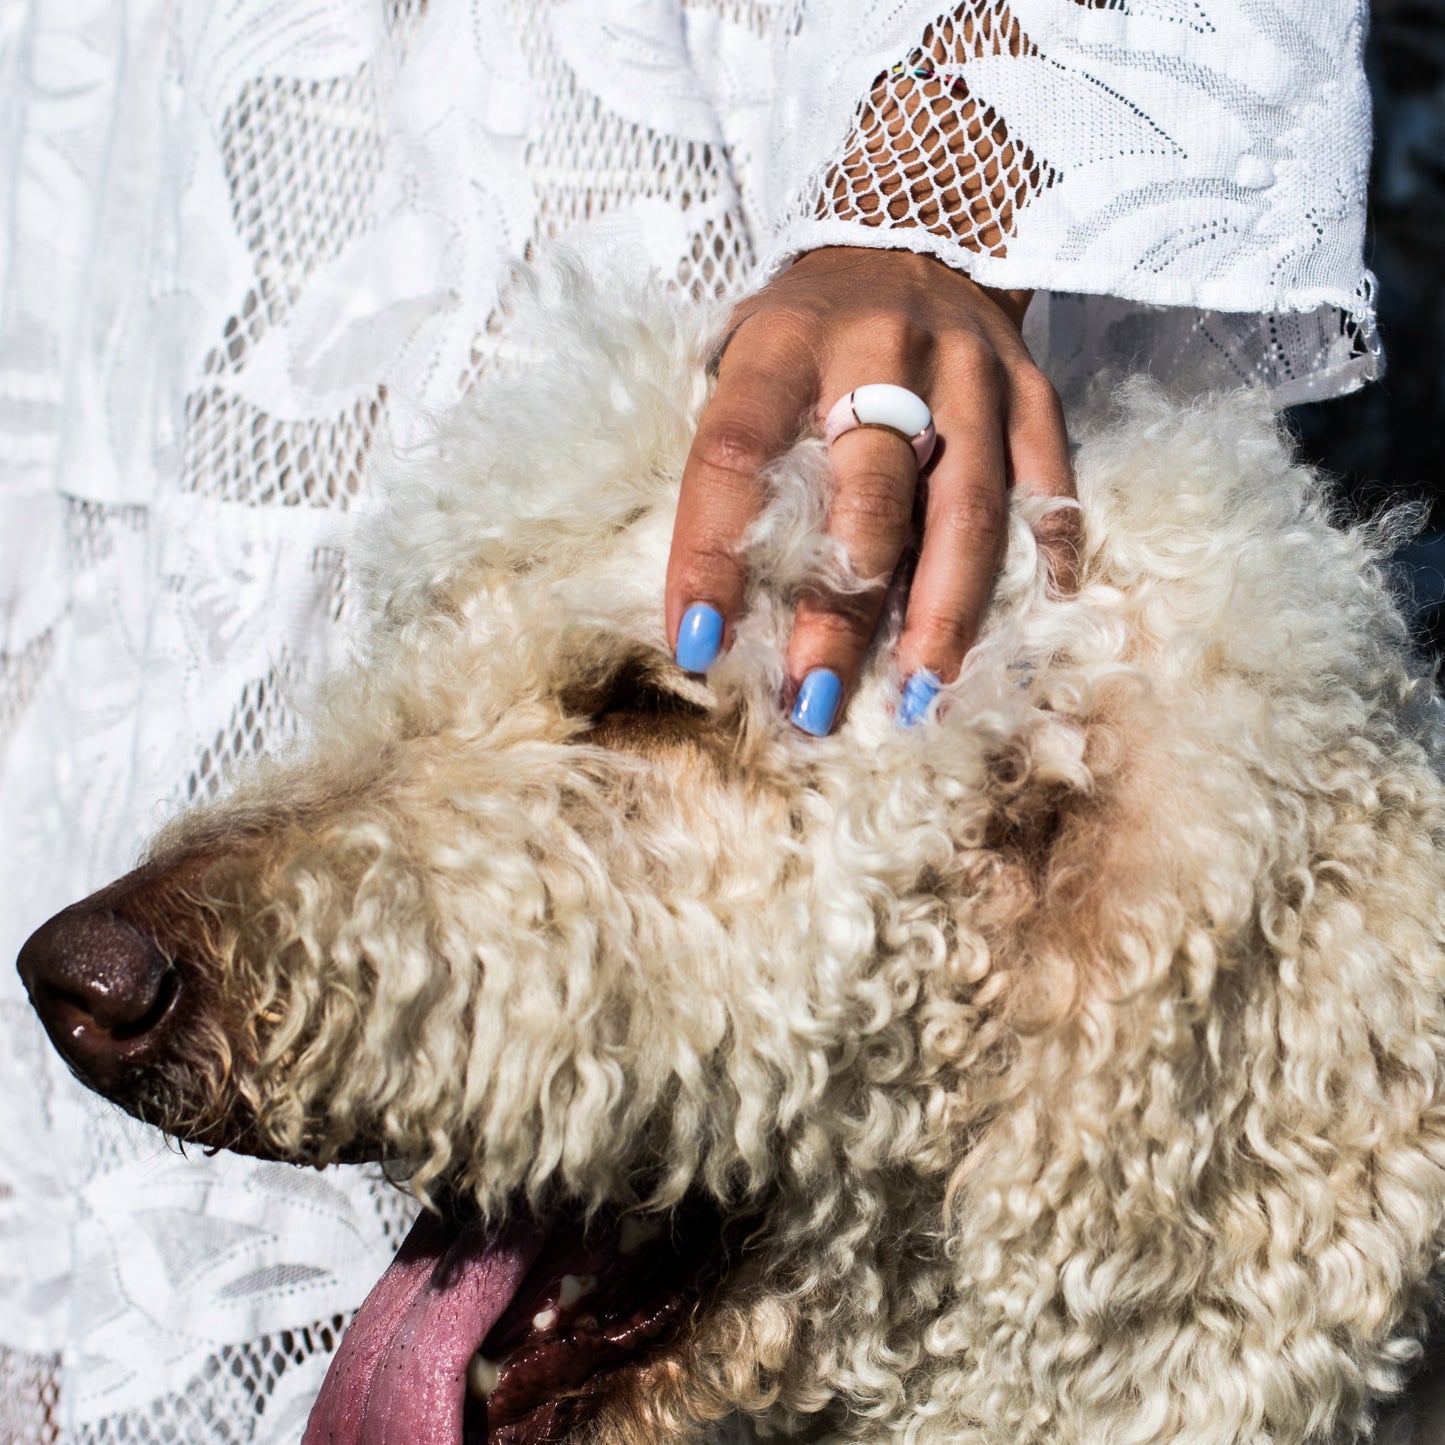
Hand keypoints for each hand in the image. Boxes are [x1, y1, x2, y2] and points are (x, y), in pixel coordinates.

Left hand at [665, 246, 1076, 733]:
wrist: (911, 228)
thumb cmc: (807, 328)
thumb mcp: (742, 356)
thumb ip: (732, 458)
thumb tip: (707, 605)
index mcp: (783, 343)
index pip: (735, 453)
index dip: (711, 554)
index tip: (697, 645)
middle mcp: (878, 351)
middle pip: (865, 497)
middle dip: (838, 612)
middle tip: (814, 700)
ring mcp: (967, 370)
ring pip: (965, 505)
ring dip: (942, 612)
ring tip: (920, 694)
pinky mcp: (1031, 386)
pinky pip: (1048, 478)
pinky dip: (1048, 550)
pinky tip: (1039, 618)